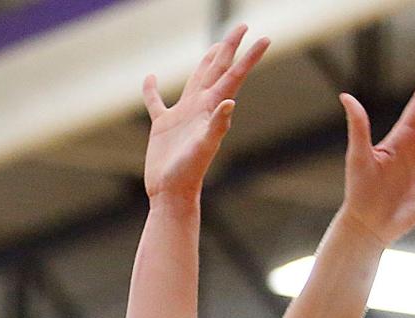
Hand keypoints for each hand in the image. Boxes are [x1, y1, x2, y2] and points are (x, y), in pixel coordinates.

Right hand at [142, 23, 268, 201]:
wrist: (170, 194)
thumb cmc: (189, 173)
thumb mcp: (204, 147)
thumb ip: (217, 125)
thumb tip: (230, 102)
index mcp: (211, 109)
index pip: (233, 76)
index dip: (248, 57)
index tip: (264, 38)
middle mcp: (199, 108)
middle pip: (217, 70)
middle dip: (229, 48)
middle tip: (242, 26)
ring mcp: (181, 116)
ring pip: (195, 80)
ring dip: (205, 62)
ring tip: (214, 47)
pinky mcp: (162, 126)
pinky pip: (156, 103)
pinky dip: (151, 90)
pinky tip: (150, 78)